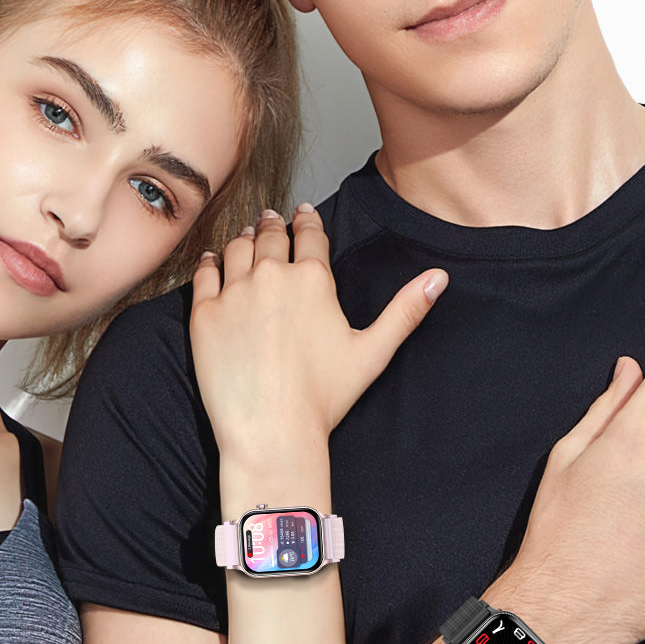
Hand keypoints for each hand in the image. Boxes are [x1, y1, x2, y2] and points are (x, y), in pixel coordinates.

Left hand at [190, 206, 447, 468]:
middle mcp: (271, 275)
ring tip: (245, 235)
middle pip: (269, 236)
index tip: (303, 213)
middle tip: (271, 219)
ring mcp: (234, 292)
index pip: (310, 235)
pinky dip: (210, 262)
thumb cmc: (324, 397)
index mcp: (313, 278)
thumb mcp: (373, 351)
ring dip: (243, 238)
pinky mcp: (205, 314)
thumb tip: (440, 278)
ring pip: (236, 249)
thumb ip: (405, 310)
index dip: (308, 221)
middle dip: (272, 225)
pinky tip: (213, 259)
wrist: (272, 430)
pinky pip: (204, 274)